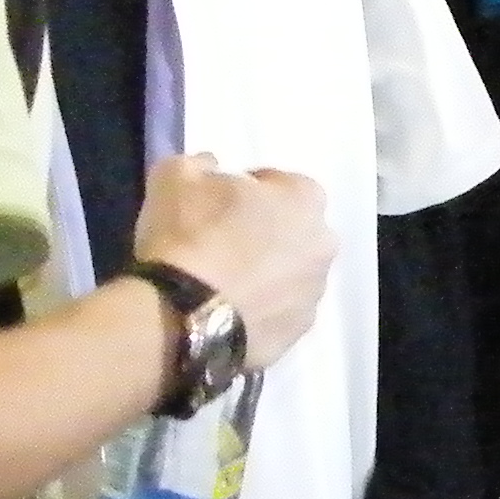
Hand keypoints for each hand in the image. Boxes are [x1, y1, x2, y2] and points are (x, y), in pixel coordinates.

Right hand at [134, 154, 333, 369]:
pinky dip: (259, 309)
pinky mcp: (297, 334)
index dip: (246, 191)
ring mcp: (314, 294)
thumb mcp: (176, 176)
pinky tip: (226, 310)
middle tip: (221, 242)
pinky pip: (278, 313)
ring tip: (221, 283)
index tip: (217, 203)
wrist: (184, 316)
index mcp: (306, 198)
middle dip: (264, 233)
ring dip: (265, 273)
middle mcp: (323, 245)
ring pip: (289, 274)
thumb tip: (210, 167)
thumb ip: (199, 164)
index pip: (279, 184)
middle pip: (292, 231)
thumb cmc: (188, 235)